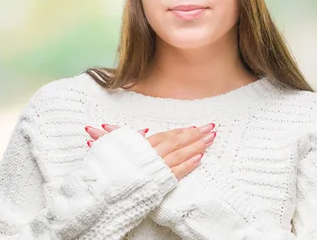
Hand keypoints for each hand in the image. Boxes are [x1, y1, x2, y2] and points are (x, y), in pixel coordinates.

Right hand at [85, 123, 216, 179]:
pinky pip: (178, 171)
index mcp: (143, 145)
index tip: (195, 127)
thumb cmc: (108, 168)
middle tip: (211, 128)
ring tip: (210, 140)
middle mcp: (153, 154)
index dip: (182, 131)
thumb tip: (138, 130)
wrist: (106, 190)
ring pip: (182, 154)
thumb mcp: (111, 147)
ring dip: (198, 146)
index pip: (167, 135)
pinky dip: (190, 164)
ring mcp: (158, 168)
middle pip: (179, 142)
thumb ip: (120, 135)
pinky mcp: (161, 182)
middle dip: (196, 134)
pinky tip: (200, 158)